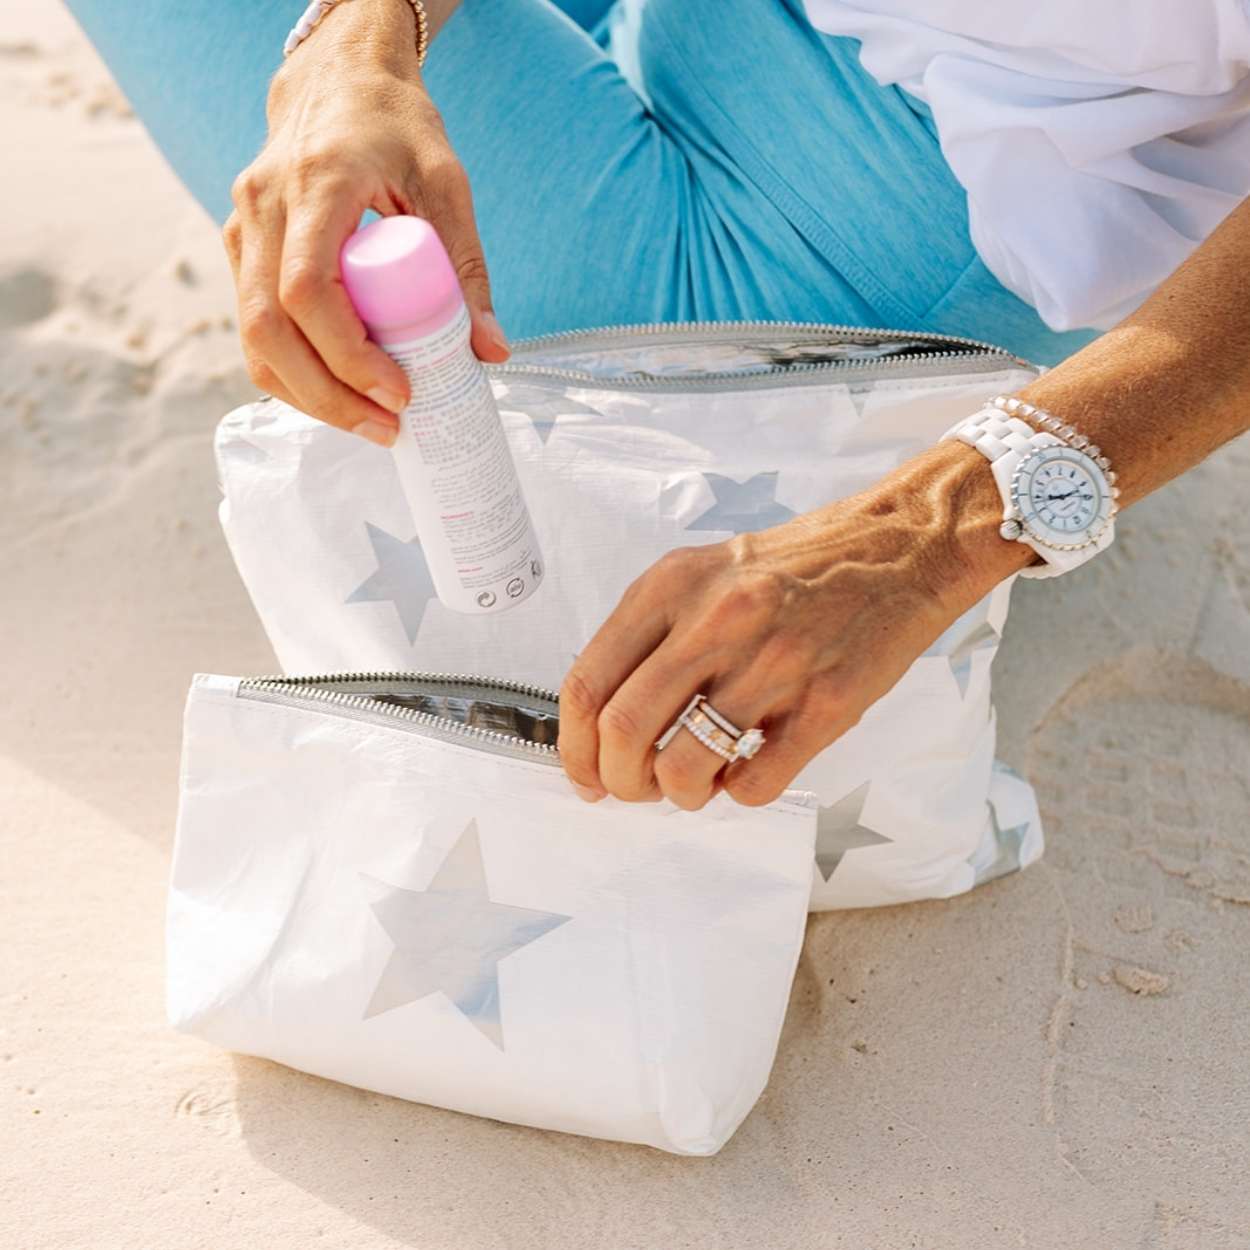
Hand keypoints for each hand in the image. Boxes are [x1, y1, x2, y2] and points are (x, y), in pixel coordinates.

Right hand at [222, 0, 506, 447]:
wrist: (337, 77)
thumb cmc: (395, 126)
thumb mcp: (446, 183)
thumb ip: (467, 266)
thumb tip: (491, 352)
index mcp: (314, 185)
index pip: (308, 291)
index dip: (349, 356)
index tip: (400, 392)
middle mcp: (263, 208)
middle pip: (269, 328)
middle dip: (328, 395)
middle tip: (387, 429)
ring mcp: (243, 229)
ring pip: (253, 336)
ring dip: (307, 395)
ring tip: (369, 424)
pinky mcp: (244, 248)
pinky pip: (254, 326)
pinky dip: (294, 372)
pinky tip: (339, 395)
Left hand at [557, 442, 1030, 808]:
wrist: (896, 551)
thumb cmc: (794, 569)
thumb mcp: (702, 574)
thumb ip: (650, 634)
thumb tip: (603, 719)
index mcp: (672, 587)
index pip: (588, 681)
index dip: (574, 746)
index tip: (585, 774)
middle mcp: (716, 622)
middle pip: (625, 730)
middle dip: (618, 780)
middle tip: (634, 788)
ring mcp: (773, 664)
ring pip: (684, 766)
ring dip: (676, 795)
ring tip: (693, 784)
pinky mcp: (827, 704)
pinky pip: (755, 783)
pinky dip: (736, 795)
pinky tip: (745, 772)